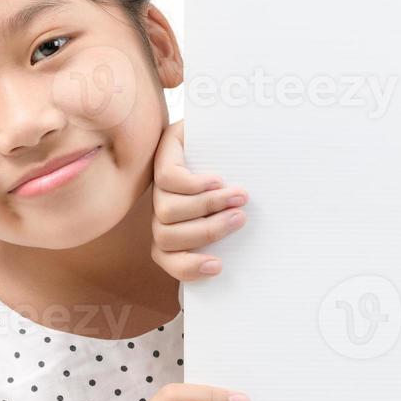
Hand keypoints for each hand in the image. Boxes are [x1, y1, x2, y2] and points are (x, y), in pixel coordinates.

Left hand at [151, 119, 249, 280]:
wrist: (227, 133)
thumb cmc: (239, 179)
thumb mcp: (234, 212)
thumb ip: (232, 231)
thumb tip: (241, 264)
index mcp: (177, 229)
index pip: (168, 258)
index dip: (188, 268)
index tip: (219, 266)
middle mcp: (164, 211)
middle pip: (167, 237)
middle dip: (208, 231)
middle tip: (241, 217)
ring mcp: (159, 185)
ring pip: (167, 212)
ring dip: (207, 206)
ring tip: (239, 196)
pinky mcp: (164, 156)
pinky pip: (168, 180)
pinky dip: (194, 185)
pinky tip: (217, 180)